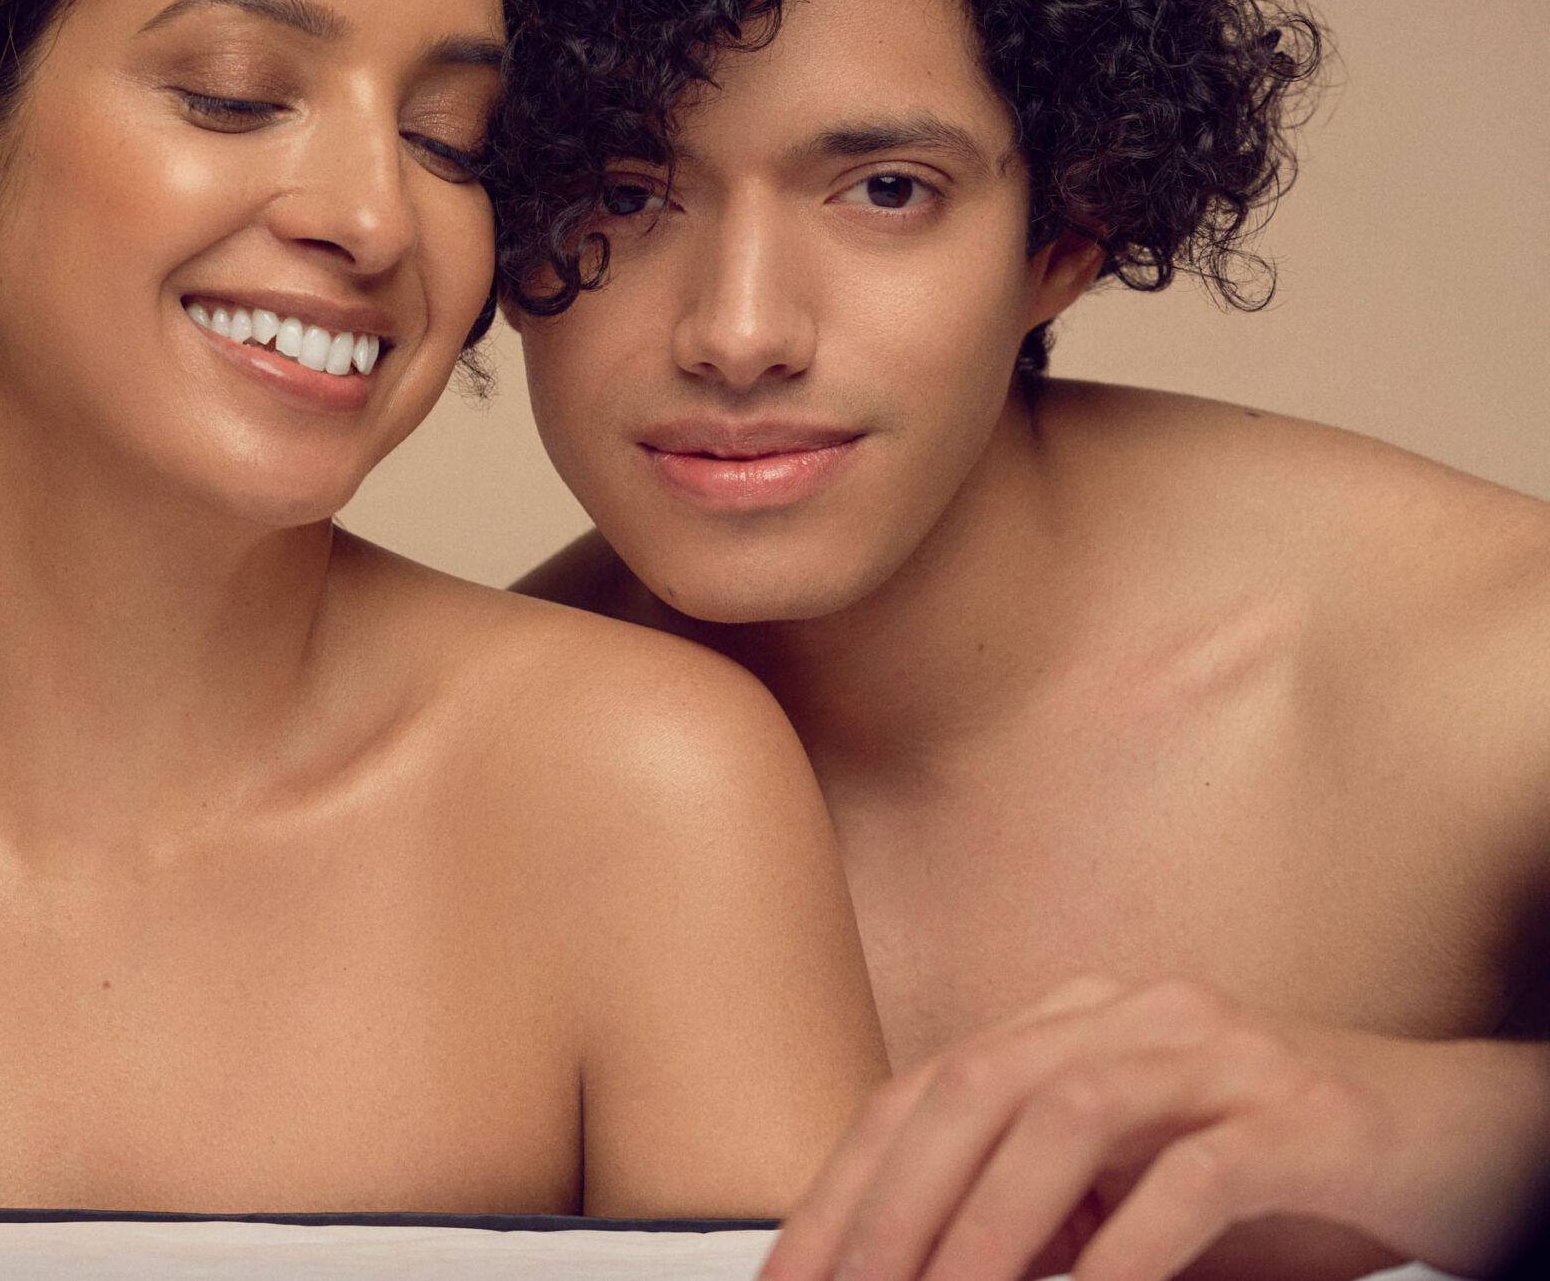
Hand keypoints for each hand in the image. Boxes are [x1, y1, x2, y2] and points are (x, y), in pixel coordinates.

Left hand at [762, 976, 1549, 1280]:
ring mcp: (1225, 1055)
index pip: (926, 1091)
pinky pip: (1195, 1173)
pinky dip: (1125, 1248)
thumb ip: (1044, 1219)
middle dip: (889, 1203)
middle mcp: (1139, 1015)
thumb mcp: (1140, 1198)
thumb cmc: (1292, 1181)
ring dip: (988, 1224)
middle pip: (971, 1088)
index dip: (846, 1184)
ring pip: (1067, 1113)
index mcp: (1081, 1021)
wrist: (1475, 1141)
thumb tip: (927, 1270)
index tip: (795, 1277)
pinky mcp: (1306, 1115)